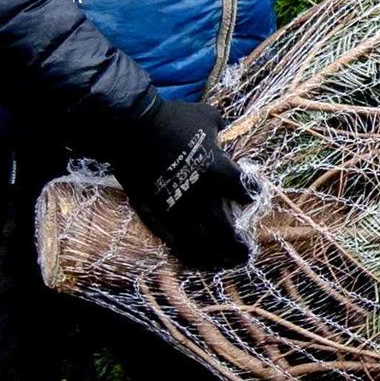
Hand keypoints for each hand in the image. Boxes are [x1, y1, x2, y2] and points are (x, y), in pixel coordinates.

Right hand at [124, 97, 258, 272]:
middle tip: (246, 252)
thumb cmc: (169, 119)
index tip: (250, 197)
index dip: (250, 196)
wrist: (129, 128)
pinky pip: (175, 244)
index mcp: (218, 171)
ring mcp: (177, 209)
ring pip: (202, 247)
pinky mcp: (155, 216)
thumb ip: (218, 124)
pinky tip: (196, 261)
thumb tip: (223, 125)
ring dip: (217, 259)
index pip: (245, 193)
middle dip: (238, 247)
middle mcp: (201, 196)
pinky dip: (189, 256)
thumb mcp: (202, 116)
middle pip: (226, 233)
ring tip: (225, 264)